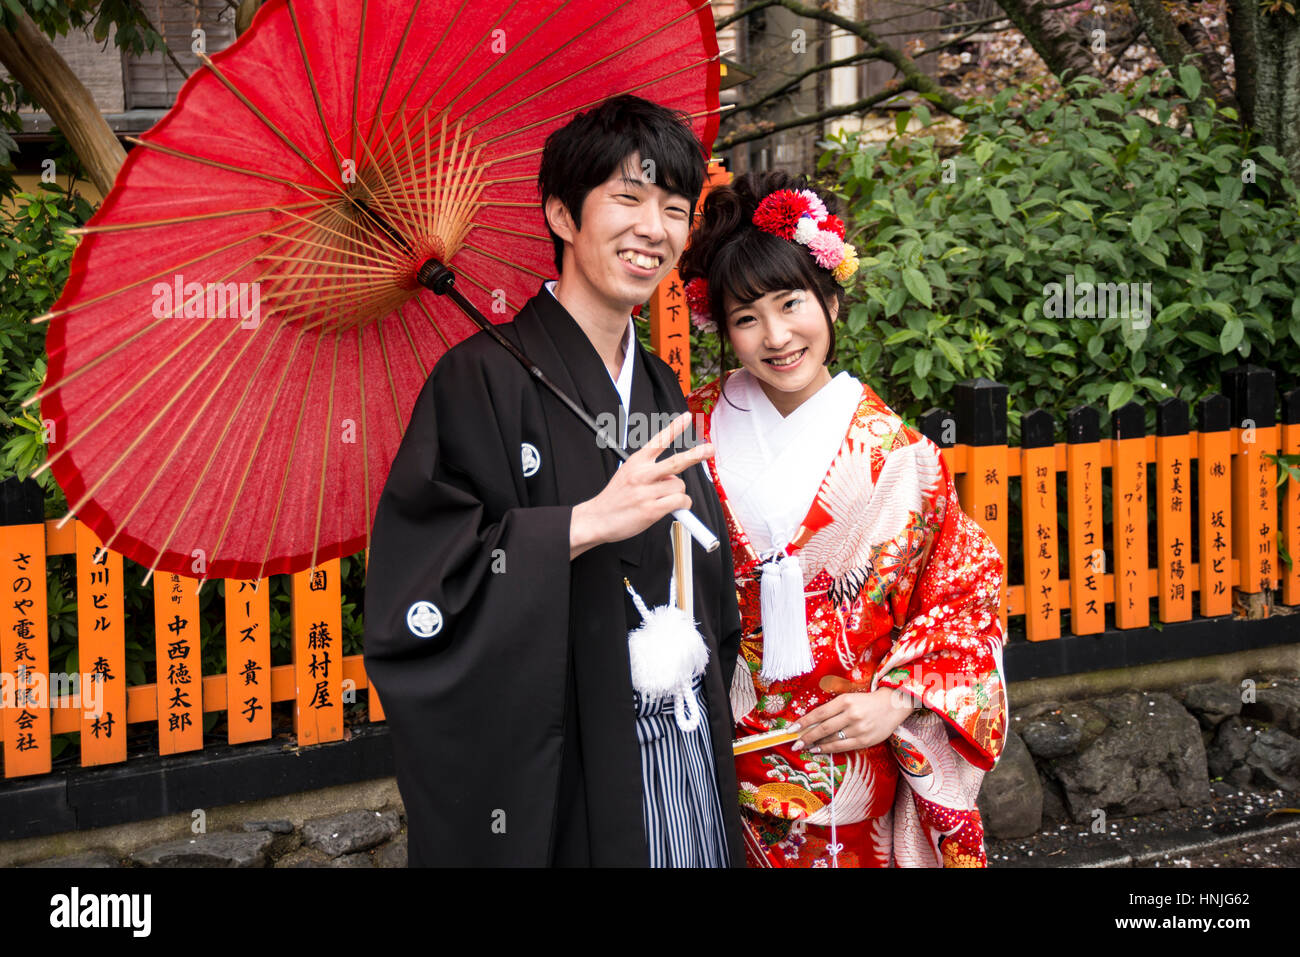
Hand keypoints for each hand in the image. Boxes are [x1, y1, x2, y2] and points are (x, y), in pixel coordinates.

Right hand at [569, 412, 712, 558]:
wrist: (598, 518)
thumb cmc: (615, 498)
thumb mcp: (627, 474)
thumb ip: (649, 471)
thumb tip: (672, 476)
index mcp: (636, 462)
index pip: (658, 440)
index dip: (675, 428)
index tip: (687, 417)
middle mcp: (642, 474)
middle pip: (676, 461)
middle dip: (696, 455)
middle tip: (709, 449)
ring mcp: (647, 492)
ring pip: (680, 486)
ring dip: (678, 494)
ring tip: (663, 500)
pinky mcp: (651, 509)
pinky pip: (680, 502)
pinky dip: (682, 506)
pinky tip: (672, 508)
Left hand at [788, 685, 917, 754]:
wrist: (892, 705)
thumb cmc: (866, 701)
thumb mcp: (849, 698)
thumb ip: (832, 708)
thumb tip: (811, 721)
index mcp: (845, 700)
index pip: (819, 713)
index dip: (804, 722)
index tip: (792, 729)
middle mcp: (851, 714)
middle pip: (823, 728)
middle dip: (806, 737)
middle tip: (794, 743)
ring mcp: (859, 729)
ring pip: (831, 739)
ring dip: (815, 744)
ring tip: (804, 747)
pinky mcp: (865, 740)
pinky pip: (842, 747)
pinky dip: (828, 749)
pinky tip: (819, 750)